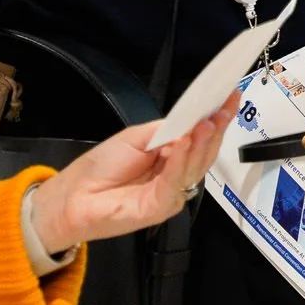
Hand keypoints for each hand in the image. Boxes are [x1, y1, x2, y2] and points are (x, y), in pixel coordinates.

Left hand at [32, 92, 239, 252]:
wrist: (73, 196)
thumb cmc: (100, 166)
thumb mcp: (137, 137)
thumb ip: (167, 130)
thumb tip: (195, 120)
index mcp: (172, 156)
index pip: (201, 136)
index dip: (217, 118)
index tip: (230, 97)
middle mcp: (176, 174)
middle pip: (205, 152)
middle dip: (217, 129)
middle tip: (225, 108)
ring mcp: (171, 192)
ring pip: (196, 166)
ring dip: (203, 142)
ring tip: (208, 122)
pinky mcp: (161, 206)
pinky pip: (175, 181)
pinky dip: (181, 160)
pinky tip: (184, 142)